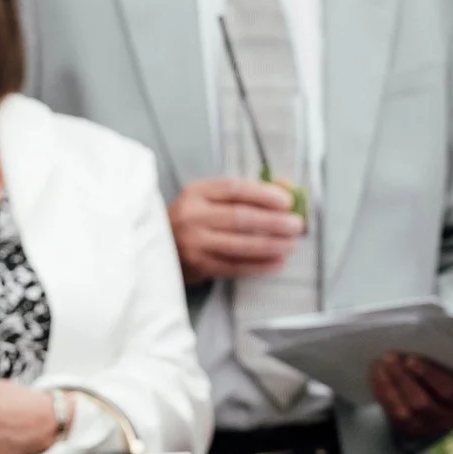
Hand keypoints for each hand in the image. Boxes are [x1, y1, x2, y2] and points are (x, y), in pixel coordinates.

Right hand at [169, 177, 302, 284]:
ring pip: (240, 244)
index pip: (235, 189)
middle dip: (274, 222)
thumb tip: (286, 187)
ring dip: (271, 245)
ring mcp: (194, 243)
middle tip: (296, 225)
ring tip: (291, 244)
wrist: (156, 247)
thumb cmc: (191, 219)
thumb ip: (248, 191)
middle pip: (240, 217)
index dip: (264, 194)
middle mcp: (193, 215)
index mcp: (197, 192)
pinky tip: (276, 262)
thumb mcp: (210, 197)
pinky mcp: (199, 266)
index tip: (287, 201)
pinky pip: (235, 266)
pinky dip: (259, 265)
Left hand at [370, 353, 452, 445]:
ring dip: (389, 385)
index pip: (450, 391)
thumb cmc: (451, 372)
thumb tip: (421, 337)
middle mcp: (449, 419)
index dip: (428, 375)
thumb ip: (446, 358)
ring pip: (404, 411)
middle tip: (390, 356)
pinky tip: (377, 373)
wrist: (444, 398)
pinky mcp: (408, 430)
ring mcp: (427, 428)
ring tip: (382, 362)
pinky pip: (391, 413)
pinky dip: (381, 392)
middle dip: (403, 378)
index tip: (410, 359)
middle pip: (423, 402)